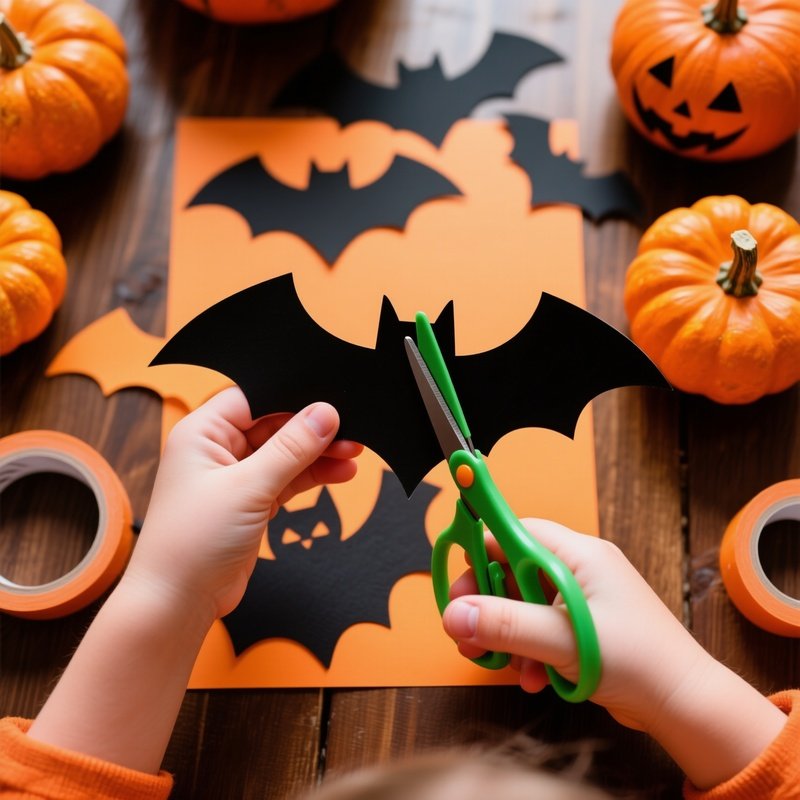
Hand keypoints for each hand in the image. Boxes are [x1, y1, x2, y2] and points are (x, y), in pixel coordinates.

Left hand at [125, 387, 361, 620]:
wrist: (178, 602)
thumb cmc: (192, 543)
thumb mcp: (248, 487)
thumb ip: (291, 449)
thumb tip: (324, 414)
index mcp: (202, 432)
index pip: (254, 398)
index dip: (292, 398)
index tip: (329, 403)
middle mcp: (216, 450)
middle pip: (274, 425)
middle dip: (312, 429)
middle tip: (351, 431)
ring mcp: (234, 477)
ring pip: (284, 453)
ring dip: (318, 454)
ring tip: (353, 453)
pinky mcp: (250, 502)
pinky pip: (287, 479)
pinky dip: (312, 477)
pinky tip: (340, 472)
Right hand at [443, 519, 704, 731]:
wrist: (684, 704)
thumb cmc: (639, 663)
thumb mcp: (562, 640)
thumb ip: (505, 625)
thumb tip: (454, 614)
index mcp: (580, 555)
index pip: (515, 532)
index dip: (481, 551)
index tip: (456, 581)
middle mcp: (579, 570)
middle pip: (513, 571)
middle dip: (488, 604)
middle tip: (466, 632)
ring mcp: (581, 599)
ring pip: (523, 604)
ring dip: (506, 634)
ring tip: (499, 663)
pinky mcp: (583, 626)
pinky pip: (539, 628)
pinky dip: (528, 650)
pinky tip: (531, 677)